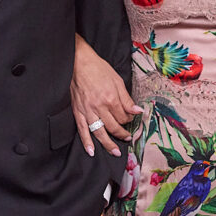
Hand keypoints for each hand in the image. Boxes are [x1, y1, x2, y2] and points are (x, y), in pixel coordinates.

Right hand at [71, 35, 140, 156]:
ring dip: (108, 144)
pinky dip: (87, 142)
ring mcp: (87, 111)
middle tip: (127, 137)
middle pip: (113, 126)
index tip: (130, 120)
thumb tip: (138, 111)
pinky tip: (91, 151)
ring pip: (99, 132)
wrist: (79, 62)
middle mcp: (99, 107)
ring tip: (116, 152)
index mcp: (111, 99)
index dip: (128, 120)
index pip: (123, 117)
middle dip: (122, 134)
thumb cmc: (98, 69)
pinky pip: (82, 130)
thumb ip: (127, 99)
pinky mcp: (78, 111)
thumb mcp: (117, 81)